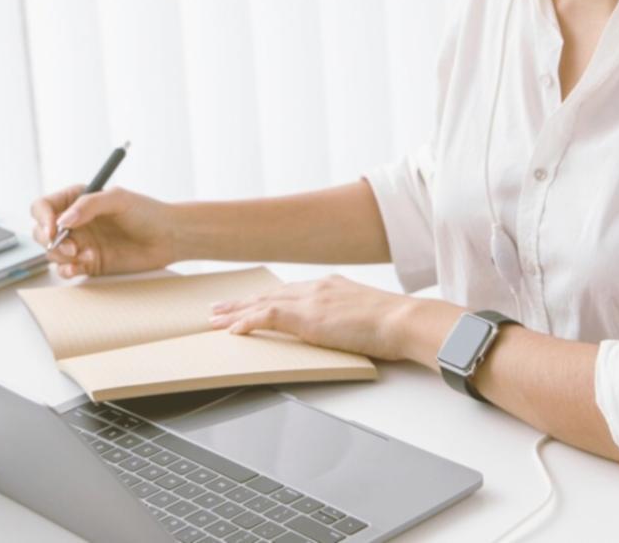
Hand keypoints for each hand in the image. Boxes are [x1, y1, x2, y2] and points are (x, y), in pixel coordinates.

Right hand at [29, 184, 176, 278]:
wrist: (168, 238)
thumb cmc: (147, 212)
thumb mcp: (118, 199)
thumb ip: (89, 205)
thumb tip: (64, 220)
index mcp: (77, 200)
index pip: (44, 207)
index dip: (42, 217)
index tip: (52, 228)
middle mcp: (75, 222)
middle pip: (42, 232)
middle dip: (50, 241)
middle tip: (71, 247)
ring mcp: (81, 243)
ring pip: (52, 253)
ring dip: (62, 257)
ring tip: (86, 256)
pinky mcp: (88, 263)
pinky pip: (66, 269)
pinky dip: (69, 270)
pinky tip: (82, 266)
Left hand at [208, 274, 417, 360]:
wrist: (403, 320)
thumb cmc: (395, 324)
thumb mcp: (368, 317)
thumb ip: (350, 319)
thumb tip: (349, 332)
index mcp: (331, 287)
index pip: (289, 292)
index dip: (266, 299)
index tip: (250, 304)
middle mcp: (316, 288)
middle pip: (269, 295)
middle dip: (242, 303)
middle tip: (219, 309)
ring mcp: (310, 299)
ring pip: (261, 304)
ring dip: (235, 313)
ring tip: (214, 320)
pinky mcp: (307, 315)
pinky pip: (266, 317)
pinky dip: (247, 323)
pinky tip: (232, 331)